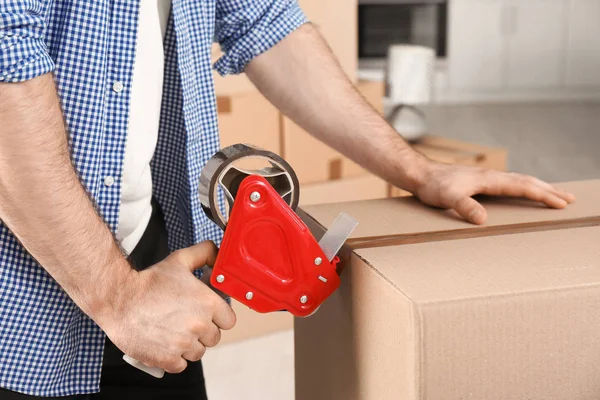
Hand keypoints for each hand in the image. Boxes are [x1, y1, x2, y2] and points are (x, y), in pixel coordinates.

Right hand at [98, 241, 235, 373]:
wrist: (119, 299)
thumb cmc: (149, 281)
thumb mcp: (180, 260)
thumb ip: (204, 253)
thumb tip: (217, 255)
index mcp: (208, 303)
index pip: (229, 320)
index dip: (218, 317)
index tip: (206, 314)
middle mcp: (199, 325)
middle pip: (213, 338)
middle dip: (203, 331)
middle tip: (186, 321)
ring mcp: (183, 344)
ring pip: (197, 353)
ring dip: (189, 346)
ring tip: (173, 332)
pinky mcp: (167, 359)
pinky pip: (180, 366)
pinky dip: (174, 359)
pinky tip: (165, 345)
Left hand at [411, 161, 575, 224]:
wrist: (420, 174)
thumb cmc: (433, 186)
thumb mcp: (447, 198)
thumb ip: (465, 207)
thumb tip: (483, 219)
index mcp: (489, 180)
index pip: (523, 187)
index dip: (543, 195)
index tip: (561, 203)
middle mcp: (491, 176)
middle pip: (527, 181)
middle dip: (549, 190)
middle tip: (569, 199)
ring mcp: (486, 178)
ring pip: (519, 180)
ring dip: (538, 186)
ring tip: (554, 193)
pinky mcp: (479, 181)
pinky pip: (509, 182)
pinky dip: (523, 186)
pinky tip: (522, 190)